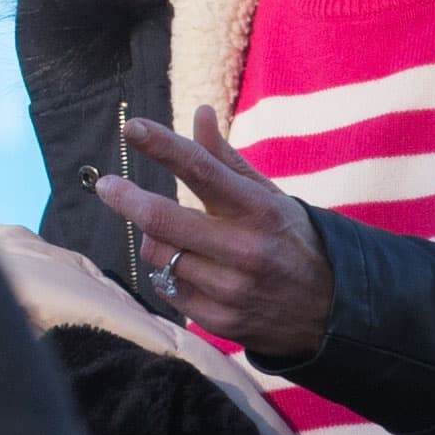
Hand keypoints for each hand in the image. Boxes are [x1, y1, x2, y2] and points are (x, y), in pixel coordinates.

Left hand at [95, 105, 333, 354]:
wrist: (328, 311)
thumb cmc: (290, 239)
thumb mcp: (269, 196)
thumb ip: (227, 159)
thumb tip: (199, 113)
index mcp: (260, 209)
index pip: (202, 170)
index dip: (163, 146)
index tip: (132, 128)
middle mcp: (244, 249)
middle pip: (164, 220)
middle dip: (126, 198)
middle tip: (106, 185)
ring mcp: (230, 289)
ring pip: (159, 255)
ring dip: (152, 238)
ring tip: (169, 234)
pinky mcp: (218, 320)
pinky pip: (166, 288)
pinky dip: (167, 271)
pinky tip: (187, 267)